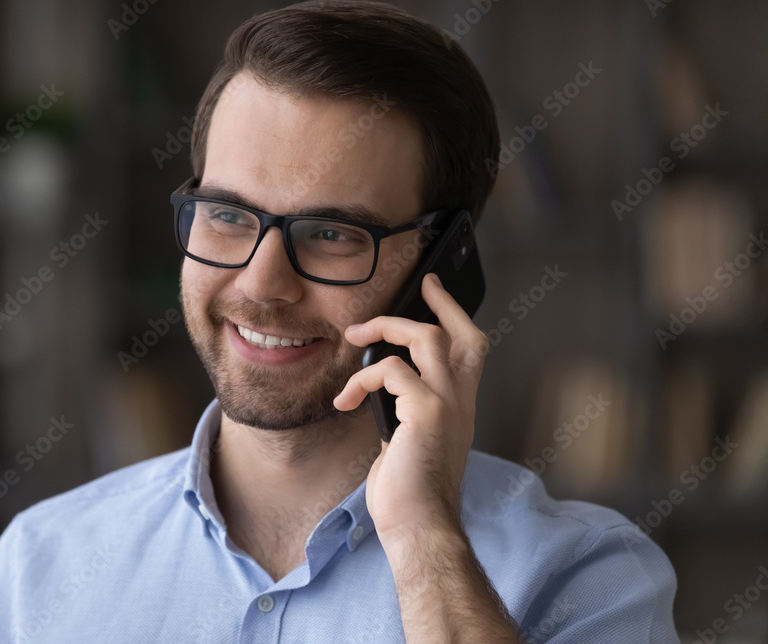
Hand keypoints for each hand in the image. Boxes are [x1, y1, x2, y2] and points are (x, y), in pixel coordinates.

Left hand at [333, 273, 490, 547]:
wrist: (418, 525)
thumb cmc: (410, 493)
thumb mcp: (410, 443)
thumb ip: (408, 415)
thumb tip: (385, 400)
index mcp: (458, 407)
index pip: (470, 349)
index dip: (453, 314)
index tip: (433, 290)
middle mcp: (459, 401)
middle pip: (457, 333)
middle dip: (431, 305)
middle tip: (404, 294)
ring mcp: (446, 403)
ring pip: (425, 339)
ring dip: (384, 329)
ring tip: (354, 337)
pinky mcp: (426, 411)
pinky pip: (391, 370)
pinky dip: (362, 378)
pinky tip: (346, 398)